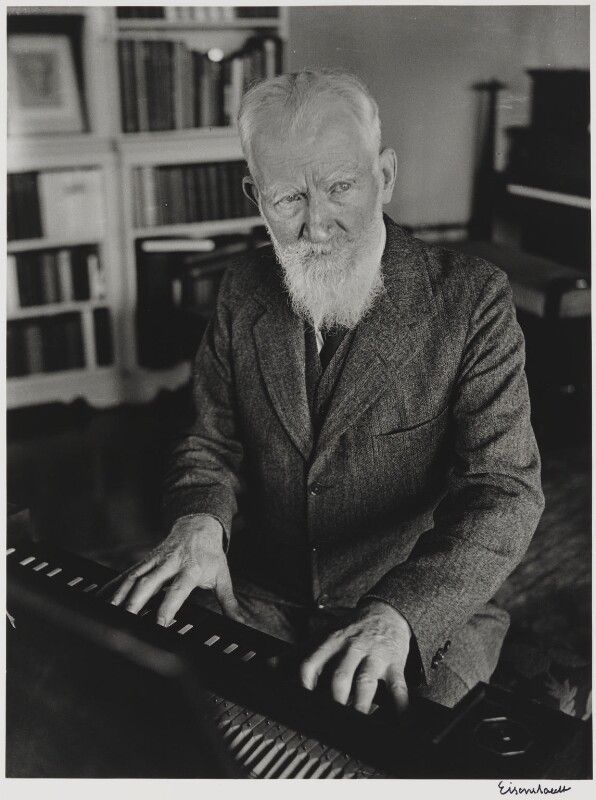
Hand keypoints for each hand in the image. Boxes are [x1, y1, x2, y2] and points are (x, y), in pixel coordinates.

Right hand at [107, 515, 243, 625]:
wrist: (199, 524)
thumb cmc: (210, 554)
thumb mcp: (222, 576)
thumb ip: (229, 603)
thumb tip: (240, 625)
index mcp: (190, 569)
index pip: (177, 591)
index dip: (168, 608)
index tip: (160, 625)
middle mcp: (169, 564)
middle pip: (149, 583)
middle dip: (135, 603)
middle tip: (125, 621)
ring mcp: (155, 561)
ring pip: (134, 578)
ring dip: (120, 595)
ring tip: (109, 613)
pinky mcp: (145, 560)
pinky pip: (127, 573)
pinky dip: (114, 585)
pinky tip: (101, 597)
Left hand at [300, 600, 410, 714]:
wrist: (386, 611)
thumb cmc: (349, 631)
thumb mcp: (322, 637)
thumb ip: (296, 654)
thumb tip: (266, 666)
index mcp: (330, 643)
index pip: (311, 663)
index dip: (304, 684)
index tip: (302, 704)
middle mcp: (351, 648)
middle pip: (339, 676)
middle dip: (334, 699)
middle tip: (331, 720)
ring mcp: (374, 656)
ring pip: (365, 681)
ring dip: (360, 704)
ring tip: (356, 722)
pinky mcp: (394, 664)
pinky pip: (397, 686)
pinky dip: (400, 705)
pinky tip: (400, 721)